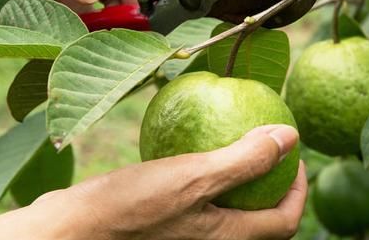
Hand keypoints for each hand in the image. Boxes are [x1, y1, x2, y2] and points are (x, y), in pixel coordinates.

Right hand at [0, 125, 306, 239]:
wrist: (70, 232)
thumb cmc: (130, 210)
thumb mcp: (194, 178)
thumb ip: (245, 160)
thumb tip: (290, 137)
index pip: (284, 222)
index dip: (298, 188)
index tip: (293, 154)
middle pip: (258, 215)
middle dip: (270, 179)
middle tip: (266, 143)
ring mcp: (187, 235)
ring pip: (226, 205)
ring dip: (237, 175)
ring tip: (232, 138)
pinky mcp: (163, 224)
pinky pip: (196, 199)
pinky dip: (203, 176)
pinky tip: (191, 147)